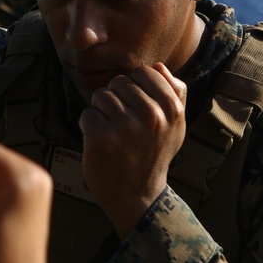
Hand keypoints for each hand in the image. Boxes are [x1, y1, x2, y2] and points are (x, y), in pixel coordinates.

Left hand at [79, 63, 186, 237]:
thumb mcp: (175, 126)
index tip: (136, 108)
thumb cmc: (154, 155)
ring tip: (113, 134)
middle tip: (123, 126)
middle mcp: (151, 115)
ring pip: (101, 96)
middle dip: (116, 99)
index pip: (143, 72)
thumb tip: (159, 66)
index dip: (134, 88)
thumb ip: (174, 94)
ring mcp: (125, 126)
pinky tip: (101, 143)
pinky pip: (87, 114)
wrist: (138, 196)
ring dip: (101, 113)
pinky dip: (89, 127)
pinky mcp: (101, 137)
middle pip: (119, 82)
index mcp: (171, 108)